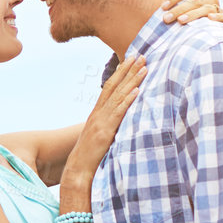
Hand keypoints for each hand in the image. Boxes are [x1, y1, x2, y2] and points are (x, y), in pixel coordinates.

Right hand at [62, 55, 144, 184]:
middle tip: (140, 55)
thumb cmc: (90, 154)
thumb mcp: (100, 135)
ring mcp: (101, 121)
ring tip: (143, 67)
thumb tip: (120, 119)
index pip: (109, 87)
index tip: (130, 59)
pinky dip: (127, 101)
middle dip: (128, 70)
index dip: (120, 72)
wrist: (78, 167)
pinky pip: (118, 113)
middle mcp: (98, 113)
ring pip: (118, 96)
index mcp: (97, 112)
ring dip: (132, 80)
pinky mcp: (105, 131)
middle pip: (114, 86)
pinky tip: (136, 91)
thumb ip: (108, 124)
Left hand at [160, 0, 222, 24]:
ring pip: (207, 8)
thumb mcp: (186, 0)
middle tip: (166, 19)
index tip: (162, 7)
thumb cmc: (193, 13)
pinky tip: (209, 19)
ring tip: (180, 21)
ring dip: (193, 14)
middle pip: (194, 0)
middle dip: (179, 9)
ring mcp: (218, 8)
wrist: (210, 29)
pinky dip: (217, 17)